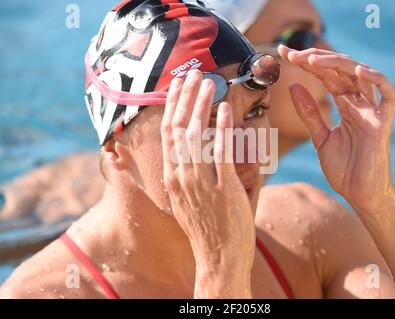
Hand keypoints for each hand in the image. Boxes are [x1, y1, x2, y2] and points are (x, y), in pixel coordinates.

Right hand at [160, 70, 254, 296]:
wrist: (219, 259)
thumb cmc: (207, 228)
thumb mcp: (187, 199)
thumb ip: (188, 173)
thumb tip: (194, 150)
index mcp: (172, 177)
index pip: (168, 134)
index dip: (172, 106)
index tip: (178, 86)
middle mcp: (181, 177)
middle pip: (178, 128)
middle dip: (185, 97)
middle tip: (194, 74)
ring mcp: (200, 183)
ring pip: (196, 135)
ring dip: (202, 104)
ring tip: (209, 82)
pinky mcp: (223, 189)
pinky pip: (221, 152)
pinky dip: (222, 128)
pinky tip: (225, 109)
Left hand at [279, 46, 394, 211]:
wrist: (359, 195)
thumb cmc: (344, 168)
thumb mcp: (320, 137)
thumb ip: (309, 113)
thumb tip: (293, 86)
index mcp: (345, 106)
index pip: (326, 76)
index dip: (307, 63)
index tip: (284, 55)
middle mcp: (359, 104)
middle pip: (340, 71)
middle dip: (315, 59)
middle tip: (291, 54)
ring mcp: (373, 112)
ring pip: (362, 75)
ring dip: (338, 64)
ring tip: (312, 60)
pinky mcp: (383, 123)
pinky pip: (389, 95)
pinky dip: (377, 80)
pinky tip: (357, 71)